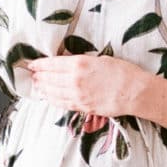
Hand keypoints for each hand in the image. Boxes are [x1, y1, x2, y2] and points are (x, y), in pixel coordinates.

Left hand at [21, 50, 145, 119]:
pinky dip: (53, 100)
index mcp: (79, 64)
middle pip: (50, 79)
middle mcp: (75, 80)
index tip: (33, 64)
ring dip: (43, 89)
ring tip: (37, 86)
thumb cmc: (123, 72)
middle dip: (39, 77)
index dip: (40, 64)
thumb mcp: (100, 59)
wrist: (134, 92)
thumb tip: (69, 62)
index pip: (52, 64)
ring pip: (53, 93)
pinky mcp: (83, 107)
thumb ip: (82, 62)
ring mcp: (78, 95)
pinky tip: (48, 98)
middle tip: (32, 75)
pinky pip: (63, 104)